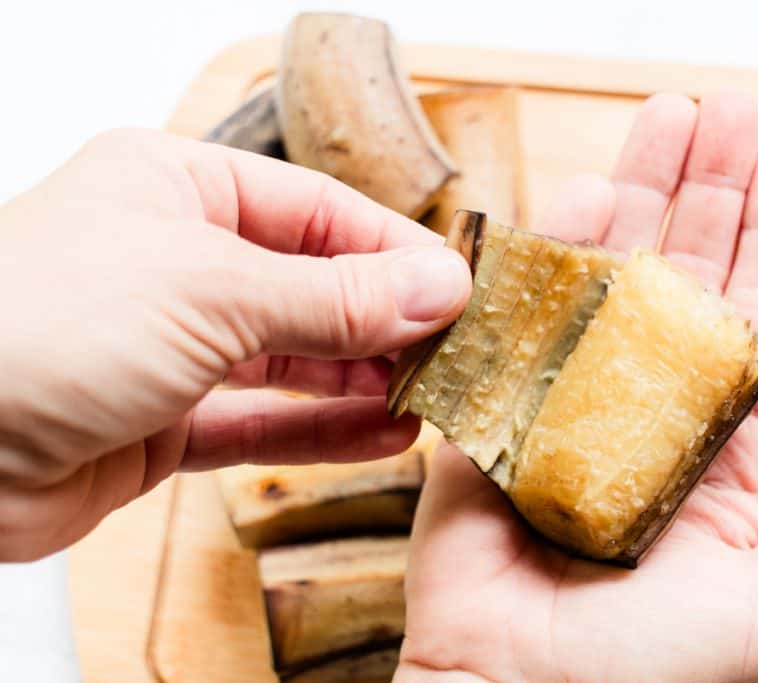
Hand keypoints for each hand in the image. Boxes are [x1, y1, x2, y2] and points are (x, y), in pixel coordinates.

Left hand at [0, 130, 470, 560]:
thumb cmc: (37, 326)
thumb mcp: (212, 290)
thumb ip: (335, 299)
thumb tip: (439, 287)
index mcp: (178, 189)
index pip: (318, 214)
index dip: (394, 252)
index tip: (459, 290)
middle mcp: (176, 261)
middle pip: (312, 286)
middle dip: (385, 321)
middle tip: (455, 352)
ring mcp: (169, 346)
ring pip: (293, 360)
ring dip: (362, 380)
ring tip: (430, 397)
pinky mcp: (160, 422)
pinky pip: (258, 422)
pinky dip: (320, 431)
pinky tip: (381, 435)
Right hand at [397, 92, 757, 681]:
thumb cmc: (656, 679)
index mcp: (725, 454)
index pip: (756, 315)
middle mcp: (650, 414)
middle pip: (685, 275)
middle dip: (706, 189)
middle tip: (718, 110)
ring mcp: (570, 405)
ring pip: (610, 278)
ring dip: (633, 194)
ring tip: (659, 120)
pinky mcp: (498, 415)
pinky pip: (522, 322)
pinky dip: (543, 256)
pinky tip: (572, 191)